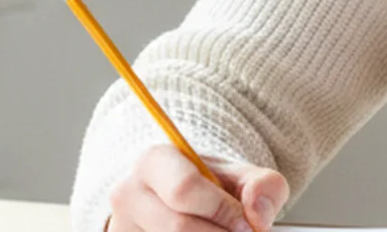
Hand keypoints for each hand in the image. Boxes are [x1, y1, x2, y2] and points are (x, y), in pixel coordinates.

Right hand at [105, 146, 288, 231]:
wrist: (183, 201)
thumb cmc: (210, 187)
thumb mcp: (240, 176)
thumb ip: (262, 185)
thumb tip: (258, 213)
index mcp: (154, 161)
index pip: (185, 189)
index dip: (222, 211)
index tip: (247, 224)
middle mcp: (128, 193)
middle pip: (178, 227)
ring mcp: (123, 226)